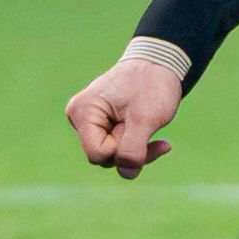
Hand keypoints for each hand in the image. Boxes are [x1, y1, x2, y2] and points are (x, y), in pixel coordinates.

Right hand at [67, 51, 184, 176]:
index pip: (98, 154)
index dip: (123, 149)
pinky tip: (150, 133)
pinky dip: (135, 144)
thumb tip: (127, 174)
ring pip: (111, 155)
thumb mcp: (147, 118)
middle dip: (131, 150)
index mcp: (83, 111)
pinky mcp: (100, 124)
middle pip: (103, 157)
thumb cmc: (152, 84)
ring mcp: (88, 121)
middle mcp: (79, 117)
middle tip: (147, 125)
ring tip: (149, 125)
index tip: (138, 125)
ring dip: (135, 148)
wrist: (160, 63)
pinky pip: (115, 147)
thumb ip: (134, 150)